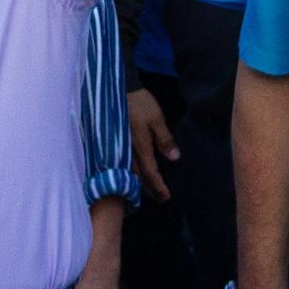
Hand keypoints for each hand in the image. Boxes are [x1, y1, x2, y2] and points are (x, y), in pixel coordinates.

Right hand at [127, 89, 176, 203]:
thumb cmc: (140, 103)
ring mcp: (119, 148)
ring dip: (139, 184)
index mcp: (140, 147)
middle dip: (149, 189)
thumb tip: (174, 158)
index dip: (159, 186)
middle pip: (138, 177)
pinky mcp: (114, 143)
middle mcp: (127, 152)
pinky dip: (131, 173)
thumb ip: (164, 138)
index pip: (150, 173)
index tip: (167, 196)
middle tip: (160, 199)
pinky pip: (123, 164)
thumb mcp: (157, 118)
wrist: (118, 90)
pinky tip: (134, 175)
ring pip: (129, 173)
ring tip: (149, 190)